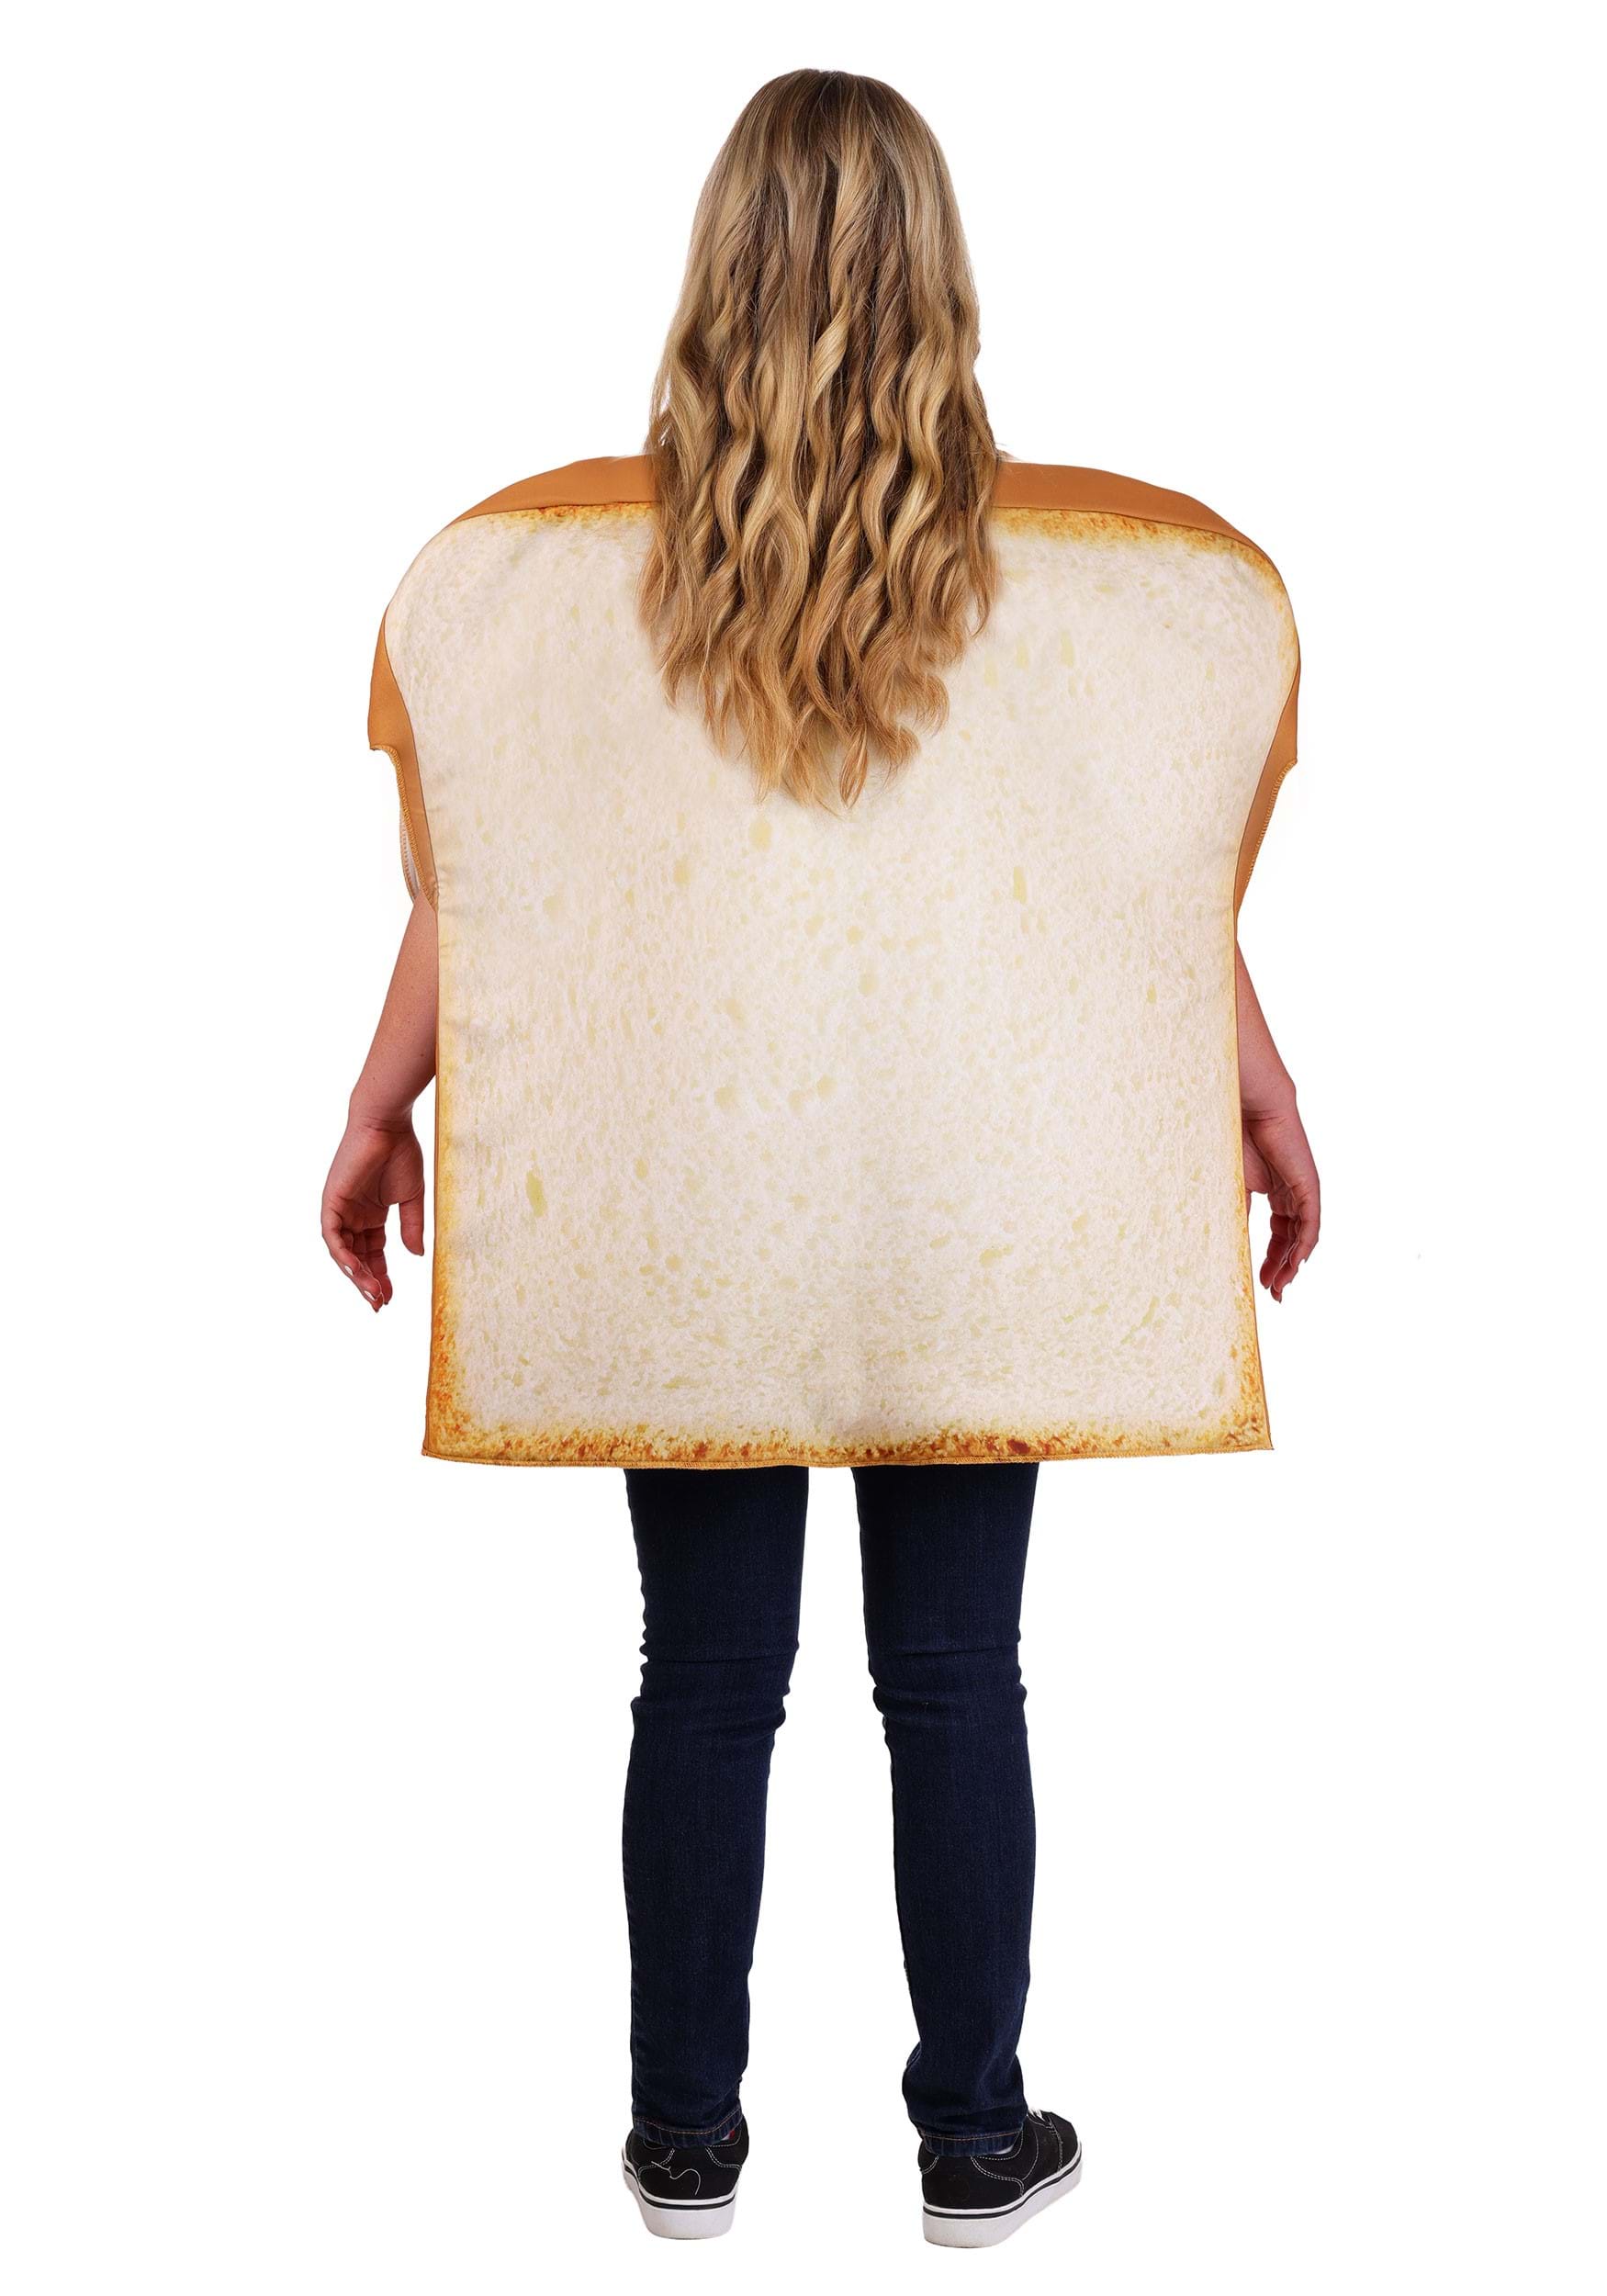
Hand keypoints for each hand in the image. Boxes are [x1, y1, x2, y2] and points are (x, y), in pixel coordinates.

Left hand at [321, 1115, 425, 1310]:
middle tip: (379, 1303)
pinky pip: (332, 1236)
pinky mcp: (331, 1201)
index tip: (390, 1297)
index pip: (373, 1252)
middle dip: (368, 1281)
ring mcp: (340, 1209)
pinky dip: (342, 1255)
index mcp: (371, 1214)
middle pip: (357, 1256)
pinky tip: (357, 1271)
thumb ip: (412, 1227)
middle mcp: (353, 1215)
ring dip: (356, 1274)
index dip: (380, 1275)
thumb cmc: (401, 1153)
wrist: (388, 1124)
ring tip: (372, 1293)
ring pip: (342, 1251)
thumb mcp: (412, 1198)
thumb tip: (416, 1256)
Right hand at [1241, 1086, 1319, 1301]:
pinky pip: (1310, 1222)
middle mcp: (1291, 1193)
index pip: (1279, 1232)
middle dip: (1282, 1268)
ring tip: (1280, 1285)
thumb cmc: (1234, 1133)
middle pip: (1292, 1239)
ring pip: (1303, 1236)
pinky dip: (1304, 1245)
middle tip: (1273, 1293)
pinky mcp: (1308, 1185)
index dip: (1272, 1259)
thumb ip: (1235, 1210)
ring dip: (1292, 1263)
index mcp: (1274, 1190)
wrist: (1249, 1103)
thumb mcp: (1231, 1183)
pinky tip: (1295, 1264)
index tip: (1261, 1283)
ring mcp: (1301, 1189)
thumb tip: (1226, 1241)